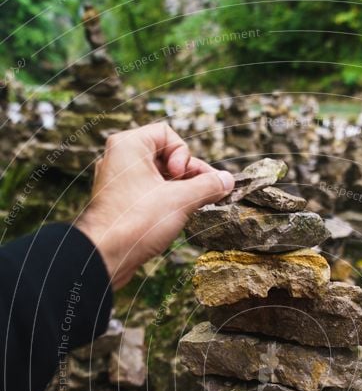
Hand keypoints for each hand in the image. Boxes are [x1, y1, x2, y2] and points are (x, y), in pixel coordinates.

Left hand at [76, 123, 233, 288]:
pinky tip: (178, 217)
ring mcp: (119, 183)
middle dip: (189, 175)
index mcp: (128, 145)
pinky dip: (166, 201)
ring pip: (159, 178)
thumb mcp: (180, 200)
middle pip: (165, 156)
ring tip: (194, 207)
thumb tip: (227, 180)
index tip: (181, 177)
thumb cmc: (136, 222)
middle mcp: (120, 159)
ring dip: (180, 190)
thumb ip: (208, 186)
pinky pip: (149, 194)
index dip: (183, 154)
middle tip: (206, 194)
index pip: (167, 134)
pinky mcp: (121, 204)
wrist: (105, 256)